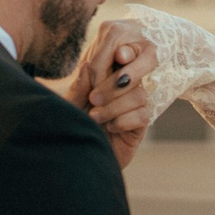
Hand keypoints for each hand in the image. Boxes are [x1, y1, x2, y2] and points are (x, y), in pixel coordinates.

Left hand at [69, 20, 159, 170]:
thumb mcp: (72, 106)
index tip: (118, 55)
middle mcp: (124, 92)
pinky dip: (124, 120)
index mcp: (108, 80)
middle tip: (93, 99)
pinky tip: (110, 127)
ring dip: (115, 106)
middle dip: (113, 86)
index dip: (125, 54)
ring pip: (138, 96)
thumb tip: (87, 64)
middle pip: (133, 77)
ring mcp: (134, 109)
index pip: (123, 61)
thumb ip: (80, 87)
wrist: (78, 160)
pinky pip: (142, 116)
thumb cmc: (74, 129)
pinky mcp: (139, 128)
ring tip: (95, 117)